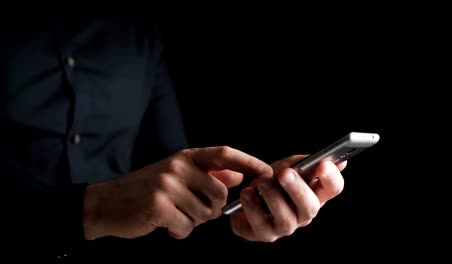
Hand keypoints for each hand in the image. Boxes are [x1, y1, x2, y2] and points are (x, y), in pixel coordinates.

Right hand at [82, 146, 272, 239]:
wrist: (107, 203)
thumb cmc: (146, 190)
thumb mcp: (177, 175)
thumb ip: (207, 175)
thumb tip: (236, 176)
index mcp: (185, 157)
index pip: (225, 154)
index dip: (249, 162)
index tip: (268, 173)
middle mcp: (179, 166)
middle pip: (220, 195)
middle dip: (211, 210)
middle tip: (191, 211)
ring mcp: (168, 184)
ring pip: (205, 213)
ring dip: (193, 222)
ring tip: (173, 215)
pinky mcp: (158, 205)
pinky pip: (186, 227)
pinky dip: (179, 231)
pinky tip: (163, 224)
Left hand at [230, 155, 345, 241]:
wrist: (246, 197)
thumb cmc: (272, 182)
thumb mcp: (286, 167)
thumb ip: (302, 163)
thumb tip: (327, 159)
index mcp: (315, 194)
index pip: (332, 189)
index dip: (331, 178)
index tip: (322, 164)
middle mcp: (304, 214)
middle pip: (310, 207)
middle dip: (298, 189)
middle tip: (286, 173)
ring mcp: (286, 227)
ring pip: (285, 219)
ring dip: (273, 198)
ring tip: (262, 181)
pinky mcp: (265, 234)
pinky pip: (261, 225)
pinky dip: (253, 208)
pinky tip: (247, 193)